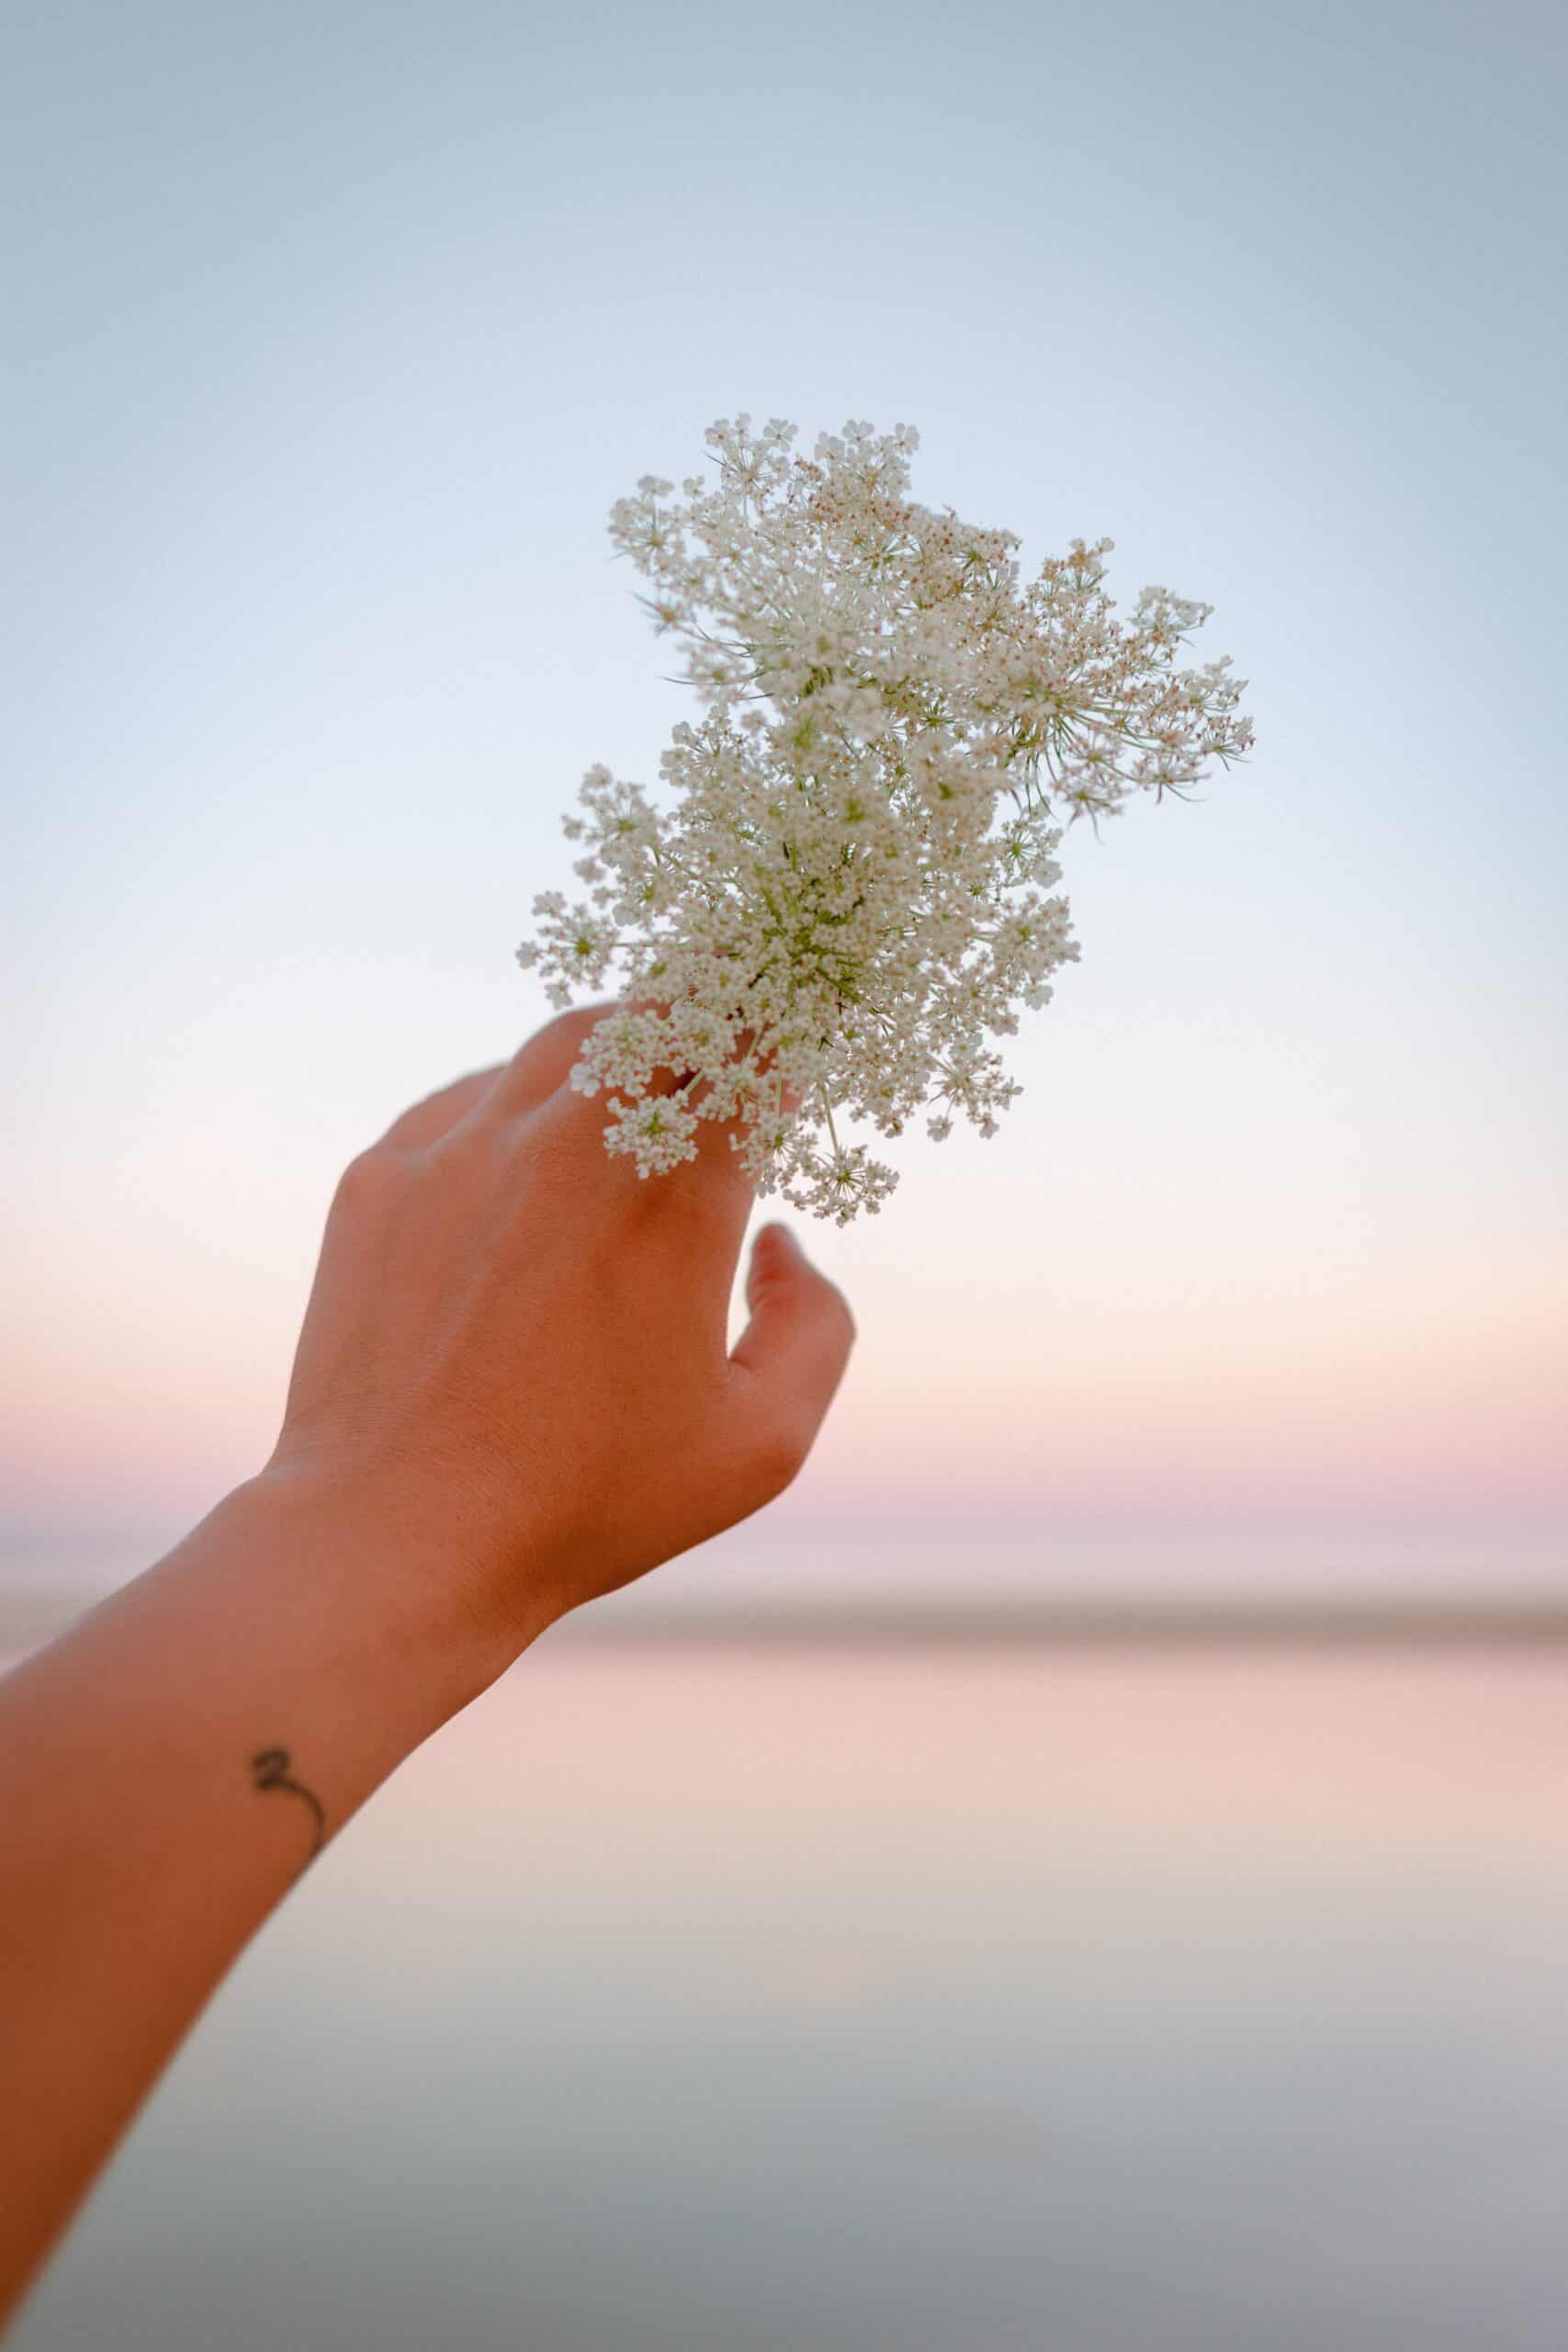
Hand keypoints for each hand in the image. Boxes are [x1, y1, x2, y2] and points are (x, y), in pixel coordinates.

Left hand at [261, 1004, 855, 1661]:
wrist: (398, 1533)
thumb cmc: (589, 1501)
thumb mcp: (761, 1444)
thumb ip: (814, 1325)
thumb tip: (779, 1241)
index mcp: (674, 1199)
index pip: (754, 1054)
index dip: (788, 1036)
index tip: (795, 1052)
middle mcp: (569, 1145)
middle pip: (660, 1011)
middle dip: (713, 1008)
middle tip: (733, 1030)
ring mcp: (463, 1149)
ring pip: (563, 1042)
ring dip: (621, 1049)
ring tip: (644, 1082)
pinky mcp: (383, 1174)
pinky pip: (471, 1096)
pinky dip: (522, 1105)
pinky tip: (536, 1156)